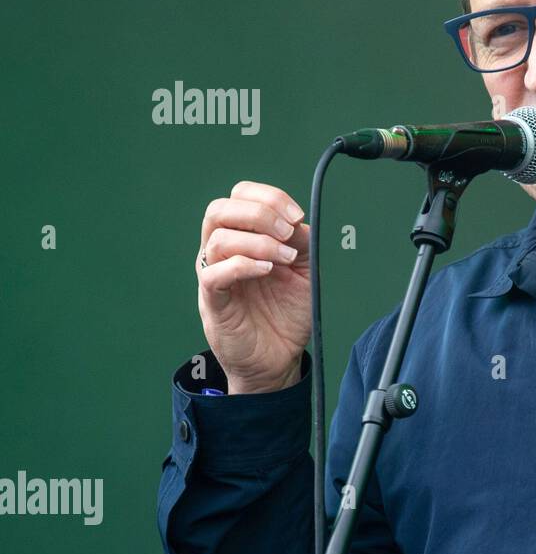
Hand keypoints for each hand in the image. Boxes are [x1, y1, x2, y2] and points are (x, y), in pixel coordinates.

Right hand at [196, 181, 311, 393]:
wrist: (279, 356)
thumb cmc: (287, 312)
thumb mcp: (304, 270)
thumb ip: (301, 242)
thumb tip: (295, 222)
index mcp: (243, 236)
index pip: (239, 196)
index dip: (268, 197)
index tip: (297, 215)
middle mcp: (222, 251)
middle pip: (219, 209)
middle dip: (259, 213)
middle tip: (288, 233)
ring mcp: (214, 275)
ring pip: (217, 239)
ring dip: (258, 241)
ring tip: (285, 258)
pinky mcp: (212, 301)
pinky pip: (213, 274)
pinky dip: (242, 265)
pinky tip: (267, 270)